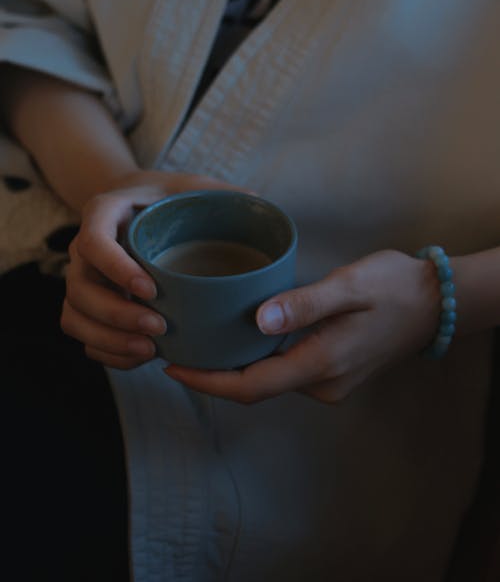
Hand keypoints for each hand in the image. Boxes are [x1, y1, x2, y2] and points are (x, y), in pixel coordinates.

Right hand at [61, 170, 240, 368]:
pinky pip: (84, 337)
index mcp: (105, 213)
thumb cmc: (167, 198)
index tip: (152, 290)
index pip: (93, 241)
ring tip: (150, 350)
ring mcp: (84, 279)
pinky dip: (108, 352)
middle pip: (79, 288)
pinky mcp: (88, 306)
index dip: (116, 269)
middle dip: (116, 315)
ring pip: (75, 317)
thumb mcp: (192, 186)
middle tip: (159, 327)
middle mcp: (84, 248)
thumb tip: (259, 202)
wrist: (139, 204)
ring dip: (109, 339)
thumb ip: (221, 192)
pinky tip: (142, 356)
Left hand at [165, 250, 441, 402]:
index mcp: (322, 363)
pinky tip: (239, 337)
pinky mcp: (332, 372)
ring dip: (233, 367)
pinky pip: (284, 372)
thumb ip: (305, 305)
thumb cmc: (394, 286)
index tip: (172, 366)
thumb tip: (257, 320)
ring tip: (198, 340)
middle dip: (212, 374)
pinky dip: (256, 360)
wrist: (435, 303)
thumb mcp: (350, 286)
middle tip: (175, 347)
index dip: (207, 381)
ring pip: (268, 380)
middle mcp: (322, 383)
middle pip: (254, 387)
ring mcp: (329, 382)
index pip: (251, 386)